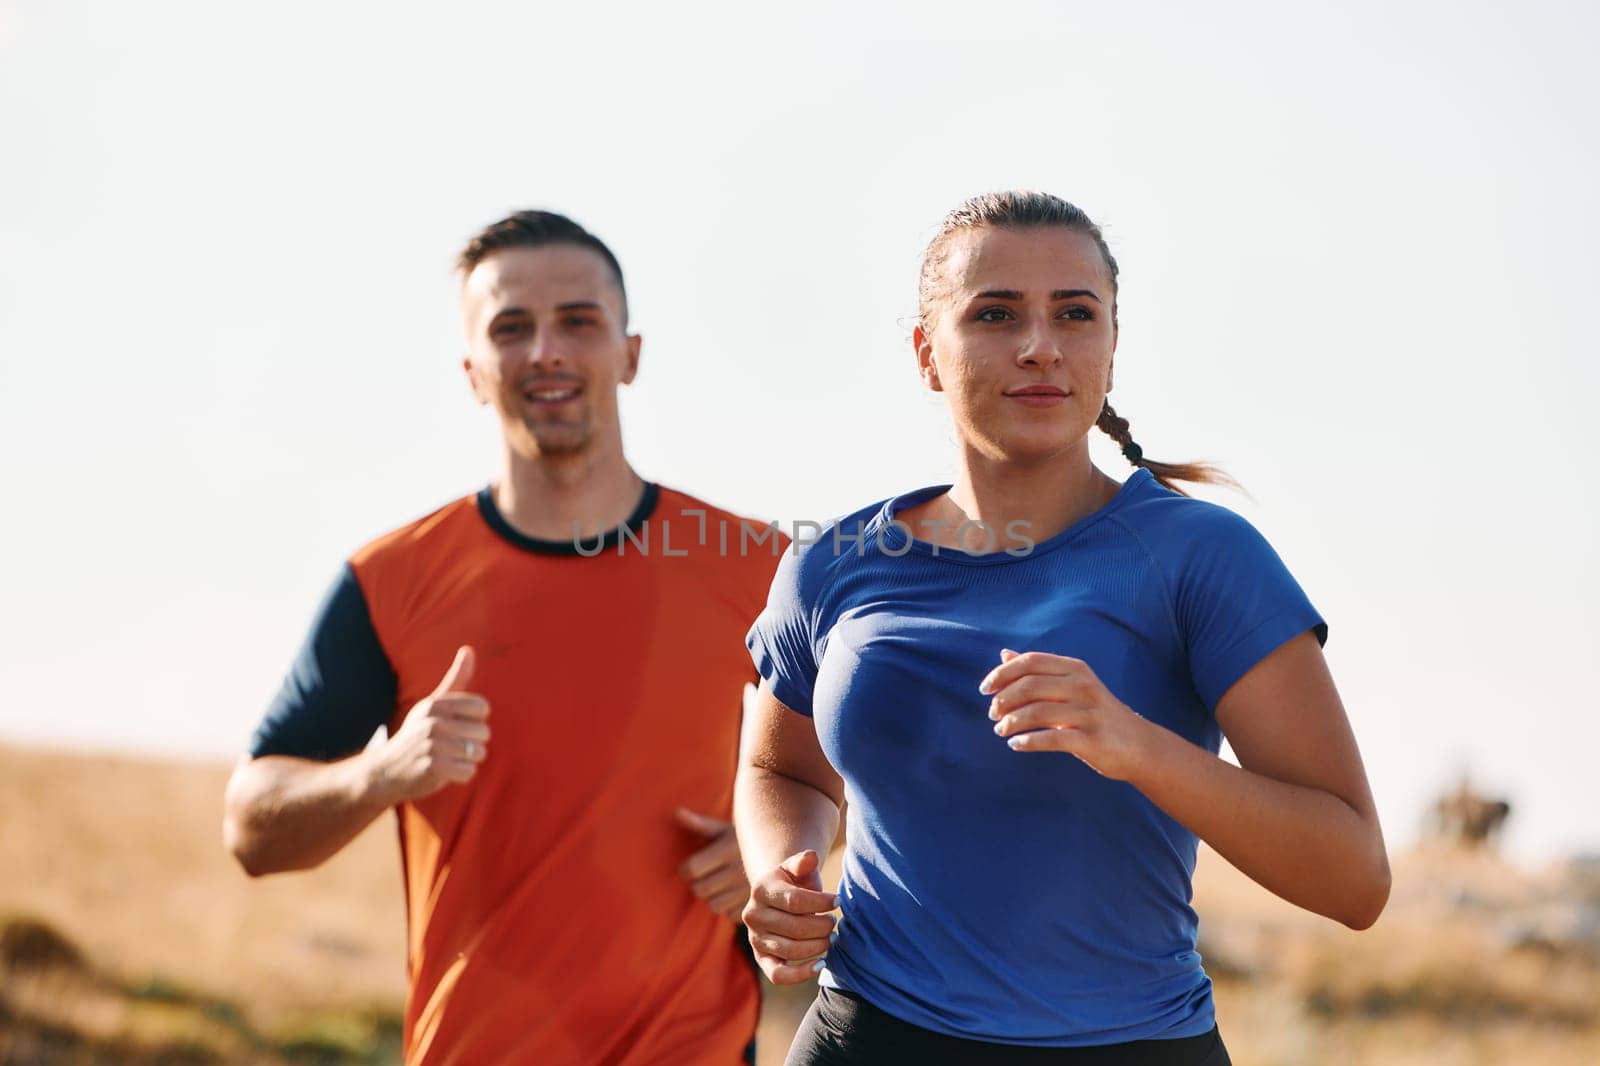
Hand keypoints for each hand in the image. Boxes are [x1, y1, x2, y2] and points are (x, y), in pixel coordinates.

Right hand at [368, 646, 489, 802]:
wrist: (386, 771)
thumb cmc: (417, 734)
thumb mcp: (432, 704)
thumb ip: (455, 679)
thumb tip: (469, 649)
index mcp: (436, 704)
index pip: (482, 708)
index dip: (476, 721)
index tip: (458, 726)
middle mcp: (434, 722)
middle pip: (484, 732)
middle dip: (472, 743)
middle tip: (449, 747)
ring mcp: (433, 745)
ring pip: (479, 753)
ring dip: (467, 760)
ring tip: (447, 758)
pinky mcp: (435, 768)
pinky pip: (470, 771)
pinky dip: (462, 775)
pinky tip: (445, 772)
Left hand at [675, 809, 749, 921]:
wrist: (781, 854)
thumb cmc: (741, 843)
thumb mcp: (723, 830)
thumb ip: (699, 824)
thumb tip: (677, 812)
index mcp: (727, 850)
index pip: (691, 870)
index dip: (686, 870)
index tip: (691, 867)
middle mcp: (738, 870)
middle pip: (700, 889)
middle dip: (699, 883)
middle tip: (708, 876)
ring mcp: (748, 890)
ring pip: (713, 905)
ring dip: (713, 897)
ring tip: (721, 886)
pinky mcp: (755, 904)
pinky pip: (729, 915)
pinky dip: (729, 908)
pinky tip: (734, 896)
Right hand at [742, 850, 836, 984]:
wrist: (779, 899)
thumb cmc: (795, 882)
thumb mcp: (798, 868)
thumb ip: (803, 862)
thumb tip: (811, 857)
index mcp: (761, 889)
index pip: (795, 901)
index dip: (820, 902)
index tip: (838, 900)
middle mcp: (753, 915)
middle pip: (794, 928)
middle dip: (822, 926)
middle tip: (835, 923)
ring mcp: (755, 939)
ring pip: (790, 950)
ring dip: (817, 946)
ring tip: (831, 938)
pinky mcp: (761, 959)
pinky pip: (778, 975)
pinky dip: (800, 974)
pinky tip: (820, 965)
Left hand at [982, 648, 1152, 780]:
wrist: (1140, 746)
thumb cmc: (1097, 714)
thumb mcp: (1071, 686)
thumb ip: (1038, 671)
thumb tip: (1004, 654)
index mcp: (1076, 669)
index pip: (1030, 662)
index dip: (1002, 674)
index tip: (985, 689)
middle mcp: (1083, 686)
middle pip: (1030, 685)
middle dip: (1003, 700)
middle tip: (992, 715)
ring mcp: (1089, 713)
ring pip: (1037, 712)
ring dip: (1011, 722)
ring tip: (1001, 731)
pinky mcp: (1092, 740)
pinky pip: (1052, 738)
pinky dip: (1028, 741)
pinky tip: (1016, 745)